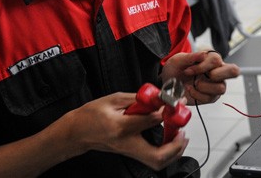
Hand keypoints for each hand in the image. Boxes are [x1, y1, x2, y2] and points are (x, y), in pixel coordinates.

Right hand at [65, 92, 188, 170]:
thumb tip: (157, 98)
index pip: (149, 120)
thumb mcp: (113, 99)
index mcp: (120, 127)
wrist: (78, 132)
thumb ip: (137, 98)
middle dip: (175, 146)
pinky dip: (166, 152)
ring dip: (173, 151)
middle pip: (157, 156)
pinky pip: (152, 159)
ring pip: (156, 162)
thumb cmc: (91, 115)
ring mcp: (129, 151)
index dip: (165, 111)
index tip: (173, 103)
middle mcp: (126, 143)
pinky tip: (170, 140)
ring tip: (180, 136)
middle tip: (182, 132)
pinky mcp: (131, 154)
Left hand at [161, 51, 239, 104]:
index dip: (202, 66)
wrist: (168, 81)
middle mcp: (217, 71)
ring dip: (203, 87)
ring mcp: (216, 85)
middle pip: (234, 71)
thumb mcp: (179, 60)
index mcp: (211, 59)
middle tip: (201, 77)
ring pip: (222, 88)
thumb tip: (203, 54)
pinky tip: (191, 90)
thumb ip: (191, 57)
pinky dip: (197, 95)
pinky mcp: (211, 97)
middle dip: (217, 75)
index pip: (217, 60)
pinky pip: (210, 98)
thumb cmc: (176, 68)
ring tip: (193, 84)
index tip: (188, 71)